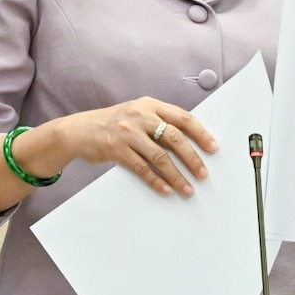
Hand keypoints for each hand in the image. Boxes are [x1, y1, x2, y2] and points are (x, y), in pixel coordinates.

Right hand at [62, 97, 218, 196]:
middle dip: (192, 158)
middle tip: (204, 174)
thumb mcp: (137, 112)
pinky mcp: (116, 150)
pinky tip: (166, 190)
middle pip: (175, 138)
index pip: (183, 117)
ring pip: (160, 157)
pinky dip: (156, 181)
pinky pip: (142, 168)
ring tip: (188, 189)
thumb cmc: (115, 123)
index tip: (214, 148)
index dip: (201, 133)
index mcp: (150, 104)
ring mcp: (128, 133)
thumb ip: (159, 120)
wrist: (79, 130)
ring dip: (177, 175)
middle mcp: (140, 115)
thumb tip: (191, 141)